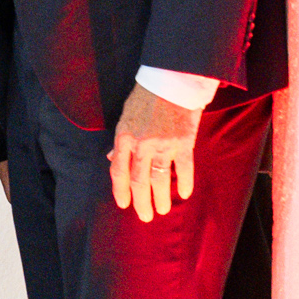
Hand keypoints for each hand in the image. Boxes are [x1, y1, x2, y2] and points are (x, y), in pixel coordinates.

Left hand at [108, 85, 203, 221]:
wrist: (171, 81)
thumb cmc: (146, 98)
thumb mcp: (125, 117)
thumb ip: (121, 141)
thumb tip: (113, 159)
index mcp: (123, 138)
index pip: (118, 171)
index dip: (120, 190)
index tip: (123, 204)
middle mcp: (141, 145)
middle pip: (139, 180)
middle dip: (141, 201)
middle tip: (145, 217)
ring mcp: (163, 145)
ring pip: (160, 179)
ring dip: (160, 198)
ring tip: (162, 211)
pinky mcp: (184, 142)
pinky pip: (184, 168)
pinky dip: (184, 182)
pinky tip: (184, 194)